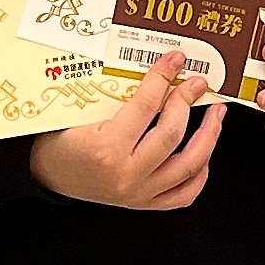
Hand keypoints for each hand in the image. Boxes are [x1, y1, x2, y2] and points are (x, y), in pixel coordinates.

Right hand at [27, 54, 226, 212]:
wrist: (48, 177)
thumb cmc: (59, 143)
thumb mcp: (78, 112)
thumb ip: (114, 95)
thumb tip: (154, 71)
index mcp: (105, 148)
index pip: (145, 106)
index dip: (163, 78)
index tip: (174, 60)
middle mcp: (126, 175)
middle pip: (171, 134)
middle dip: (187, 102)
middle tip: (196, 83)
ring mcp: (138, 193)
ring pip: (188, 166)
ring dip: (208, 137)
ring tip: (216, 115)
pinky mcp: (144, 204)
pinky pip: (184, 195)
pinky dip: (200, 174)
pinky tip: (204, 154)